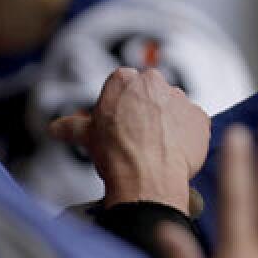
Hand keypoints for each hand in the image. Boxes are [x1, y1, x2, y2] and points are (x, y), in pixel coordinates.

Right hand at [49, 67, 208, 211]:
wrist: (148, 178)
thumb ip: (72, 126)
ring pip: (174, 108)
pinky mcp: (200, 117)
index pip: (124, 85)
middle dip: (147, 112)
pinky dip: (188, 135)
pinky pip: (194, 123)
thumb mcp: (87, 137)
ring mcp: (181, 99)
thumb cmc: (117, 156)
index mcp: (124, 80)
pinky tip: (175, 152)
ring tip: (157, 148)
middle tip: (139, 137)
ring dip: (169, 123)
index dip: (123, 107)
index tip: (122, 123)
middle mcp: (155, 83)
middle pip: (151, 94)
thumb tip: (56, 128)